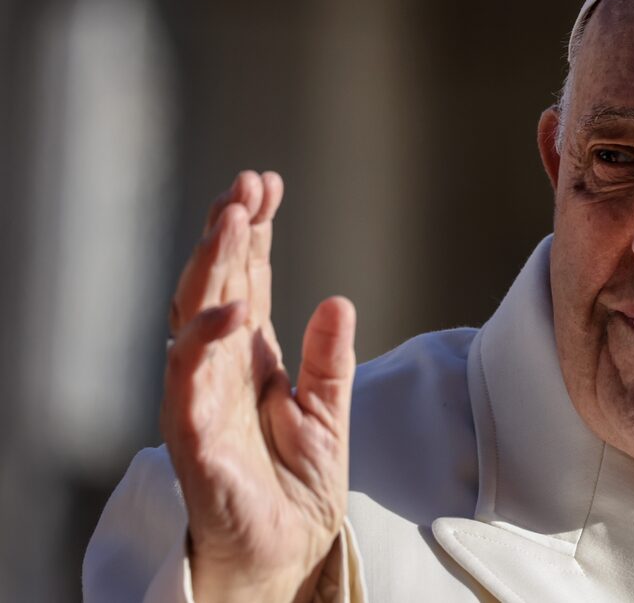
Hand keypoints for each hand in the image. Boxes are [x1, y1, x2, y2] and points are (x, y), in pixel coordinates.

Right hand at [161, 171, 354, 601]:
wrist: (283, 554)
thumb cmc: (296, 489)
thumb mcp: (329, 415)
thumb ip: (331, 362)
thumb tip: (338, 301)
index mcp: (252, 360)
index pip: (247, 281)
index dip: (254, 234)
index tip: (268, 186)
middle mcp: (222, 370)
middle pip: (217, 285)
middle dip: (230, 232)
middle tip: (248, 184)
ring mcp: (203, 398)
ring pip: (194, 317)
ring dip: (212, 265)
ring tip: (233, 216)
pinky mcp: (195, 437)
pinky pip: (190, 381)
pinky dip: (205, 341)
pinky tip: (233, 307)